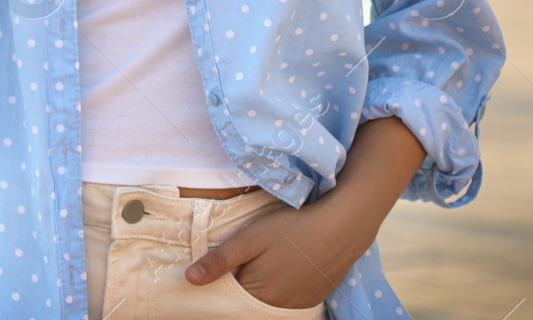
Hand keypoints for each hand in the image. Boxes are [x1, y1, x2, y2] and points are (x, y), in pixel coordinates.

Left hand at [184, 193, 373, 308]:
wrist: (343, 225)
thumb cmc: (292, 227)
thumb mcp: (250, 238)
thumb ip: (220, 260)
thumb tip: (190, 280)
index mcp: (259, 293)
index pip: (229, 297)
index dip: (222, 282)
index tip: (220, 268)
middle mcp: (279, 306)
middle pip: (249, 301)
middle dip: (241, 286)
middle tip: (244, 261)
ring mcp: (299, 304)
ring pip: (269, 301)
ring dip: (261, 288)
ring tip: (265, 262)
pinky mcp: (315, 298)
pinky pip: (289, 301)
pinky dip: (280, 289)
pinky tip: (282, 268)